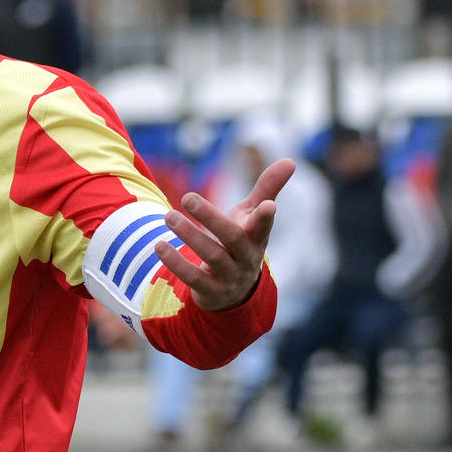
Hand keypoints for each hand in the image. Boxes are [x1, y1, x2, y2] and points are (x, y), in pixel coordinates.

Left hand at [156, 159, 292, 310]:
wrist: (235, 289)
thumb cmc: (242, 241)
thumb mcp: (253, 215)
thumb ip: (267, 188)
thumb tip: (291, 160)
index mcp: (258, 237)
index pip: (264, 226)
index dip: (265, 217)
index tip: (268, 205)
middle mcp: (246, 257)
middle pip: (232, 237)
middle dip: (211, 218)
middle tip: (188, 197)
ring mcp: (230, 276)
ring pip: (212, 255)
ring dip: (189, 236)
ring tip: (168, 216)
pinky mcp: (212, 291)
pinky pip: (193, 278)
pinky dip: (176, 263)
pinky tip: (160, 246)